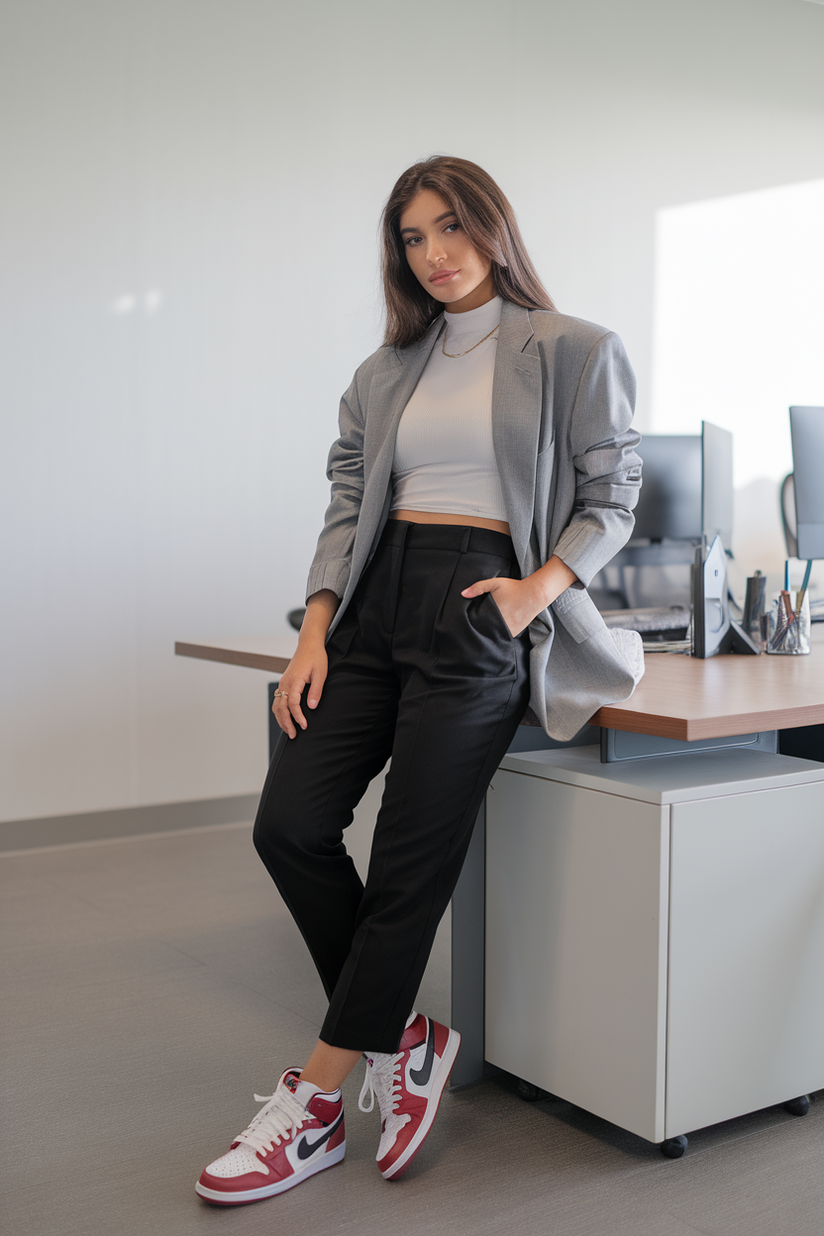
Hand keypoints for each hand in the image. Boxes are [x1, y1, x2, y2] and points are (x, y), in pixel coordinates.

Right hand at [273, 642, 328, 738]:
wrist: (308, 645)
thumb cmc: (316, 657)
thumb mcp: (321, 674)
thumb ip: (316, 691)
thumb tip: (312, 707)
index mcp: (294, 681)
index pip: (292, 704)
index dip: (298, 717)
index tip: (304, 726)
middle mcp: (285, 683)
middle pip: (281, 708)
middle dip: (286, 723)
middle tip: (293, 735)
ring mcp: (283, 683)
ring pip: (277, 705)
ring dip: (281, 719)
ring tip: (288, 731)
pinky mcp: (284, 683)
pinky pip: (278, 701)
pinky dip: (279, 712)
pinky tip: (285, 719)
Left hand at [461, 555, 578, 636]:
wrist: (534, 595)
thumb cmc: (514, 588)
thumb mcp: (495, 583)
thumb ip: (478, 587)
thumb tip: (462, 594)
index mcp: (492, 612)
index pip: (476, 623)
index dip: (470, 624)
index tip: (464, 623)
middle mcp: (499, 623)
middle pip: (483, 631)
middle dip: (477, 630)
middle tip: (469, 630)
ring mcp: (507, 629)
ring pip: (492, 636)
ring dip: (487, 634)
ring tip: (479, 633)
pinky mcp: (514, 632)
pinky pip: (502, 637)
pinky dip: (497, 636)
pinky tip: (492, 634)